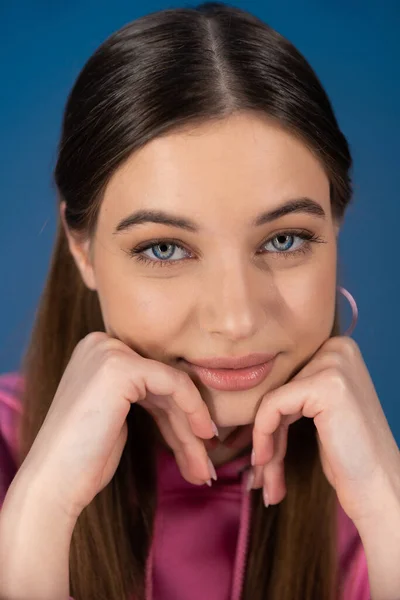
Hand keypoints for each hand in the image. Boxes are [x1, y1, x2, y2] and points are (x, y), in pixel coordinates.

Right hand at [22, 332, 216, 519]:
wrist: (52, 485)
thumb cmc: (83, 461)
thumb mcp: (118, 418)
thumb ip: (148, 399)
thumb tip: (192, 403)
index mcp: (97, 352)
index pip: (152, 379)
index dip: (179, 414)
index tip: (197, 446)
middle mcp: (101, 344)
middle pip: (162, 385)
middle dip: (186, 428)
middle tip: (203, 466)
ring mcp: (108, 352)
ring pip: (172, 387)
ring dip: (191, 432)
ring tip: (204, 470)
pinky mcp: (120, 367)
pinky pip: (174, 384)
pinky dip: (193, 410)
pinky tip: (202, 437)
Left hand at [250, 336, 399, 525]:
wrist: (379, 489)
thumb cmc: (348, 457)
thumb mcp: (316, 413)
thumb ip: (289, 394)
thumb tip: (237, 385)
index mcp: (335, 348)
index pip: (282, 378)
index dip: (266, 417)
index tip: (259, 453)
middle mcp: (337, 347)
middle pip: (276, 388)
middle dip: (264, 434)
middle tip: (259, 474)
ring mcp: (335, 362)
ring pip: (271, 398)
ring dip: (263, 443)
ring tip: (263, 479)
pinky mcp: (326, 383)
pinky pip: (272, 405)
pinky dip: (263, 435)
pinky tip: (266, 462)